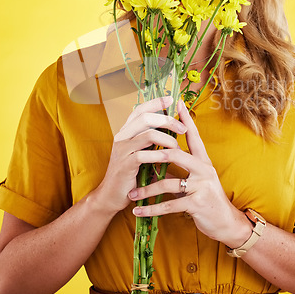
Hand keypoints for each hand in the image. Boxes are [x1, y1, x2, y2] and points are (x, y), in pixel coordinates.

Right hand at [95, 95, 186, 214]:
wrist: (112, 195)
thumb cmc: (131, 174)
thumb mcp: (142, 152)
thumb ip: (152, 140)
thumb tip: (174, 127)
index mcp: (127, 131)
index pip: (140, 109)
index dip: (156, 102)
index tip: (171, 98)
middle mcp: (122, 136)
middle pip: (146, 117)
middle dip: (167, 120)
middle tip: (182, 128)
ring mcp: (122, 150)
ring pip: (148, 134)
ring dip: (167, 139)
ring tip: (177, 147)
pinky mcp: (125, 164)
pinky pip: (144, 154)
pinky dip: (159, 155)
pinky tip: (167, 159)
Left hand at [128, 99, 251, 247]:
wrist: (225, 222)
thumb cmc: (208, 198)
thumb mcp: (197, 179)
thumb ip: (182, 168)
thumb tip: (159, 160)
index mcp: (203, 160)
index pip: (193, 136)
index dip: (185, 119)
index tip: (176, 102)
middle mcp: (203, 169)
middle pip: (174, 154)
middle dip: (152, 155)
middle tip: (135, 156)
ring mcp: (201, 186)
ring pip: (167, 183)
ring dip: (147, 190)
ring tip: (132, 194)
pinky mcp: (197, 203)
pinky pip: (169, 205)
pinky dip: (151, 209)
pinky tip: (138, 210)